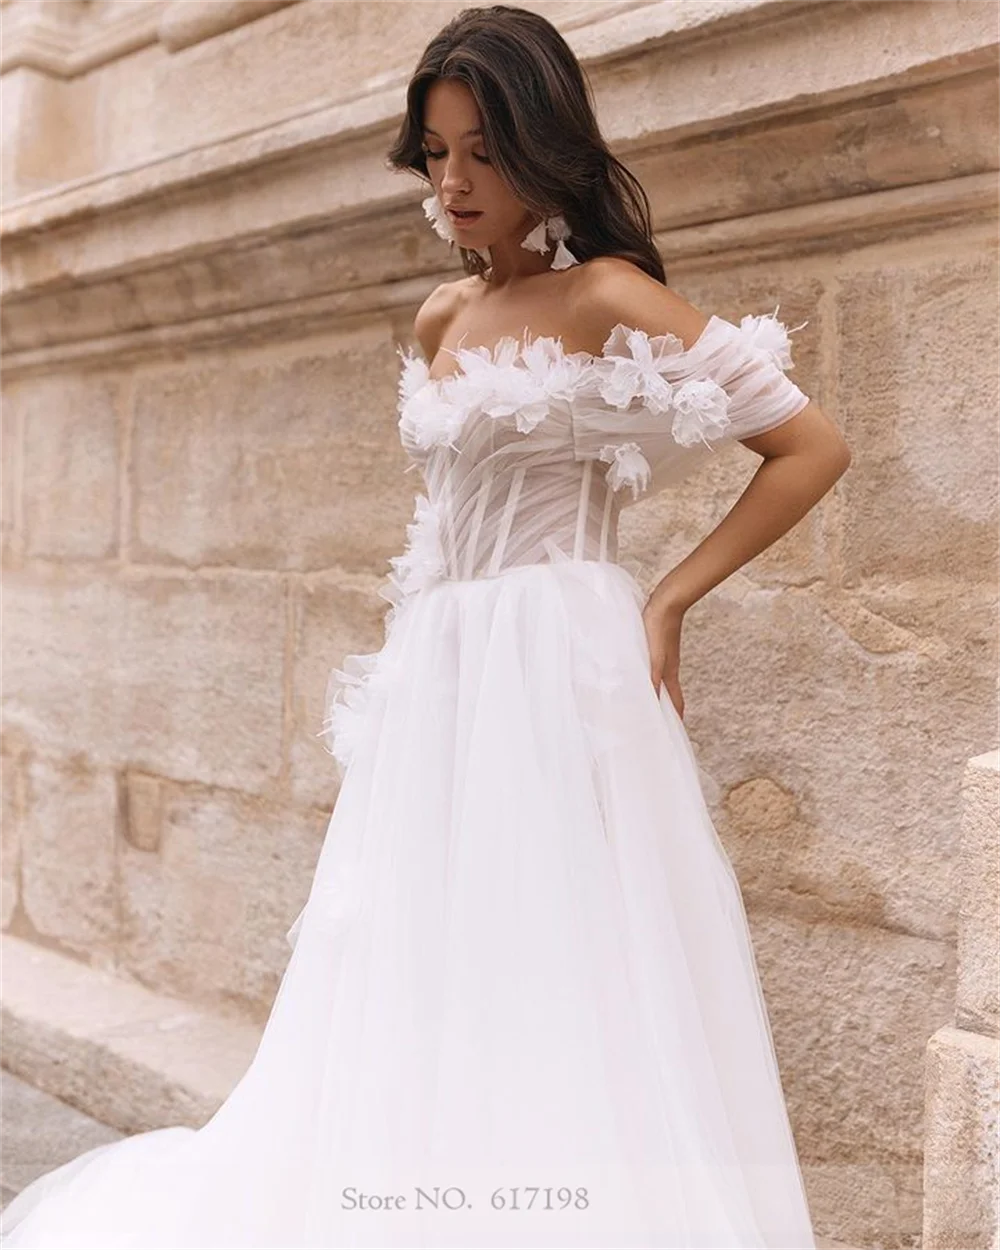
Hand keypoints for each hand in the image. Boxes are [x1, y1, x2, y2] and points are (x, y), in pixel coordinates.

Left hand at [642, 596, 685, 720]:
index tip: (674, 734)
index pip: (676, 702)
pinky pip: (653, 669)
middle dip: (665, 710)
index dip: (676, 718)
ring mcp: (663, 657)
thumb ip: (653, 677)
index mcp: (669, 673)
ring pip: (660, 681)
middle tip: (656, 724)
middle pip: (669, 694)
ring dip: (656, 694)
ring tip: (646, 704)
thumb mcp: (654, 656)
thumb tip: (654, 701)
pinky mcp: (657, 647)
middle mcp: (668, 667)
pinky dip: (648, 678)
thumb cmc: (660, 628)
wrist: (667, 602)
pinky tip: (639, 676)